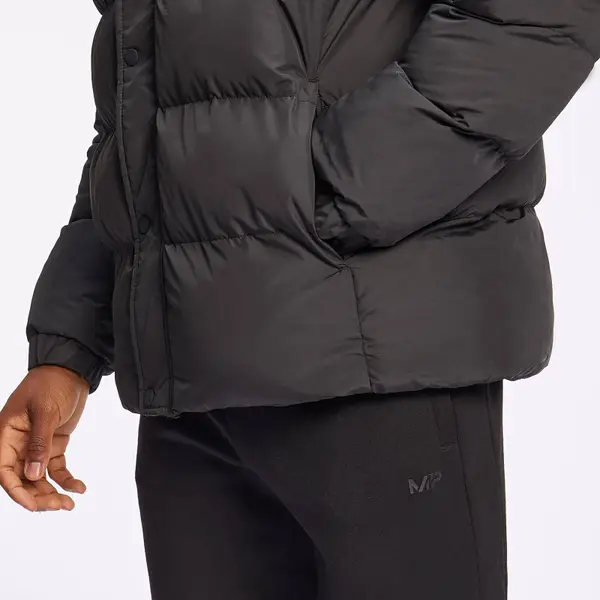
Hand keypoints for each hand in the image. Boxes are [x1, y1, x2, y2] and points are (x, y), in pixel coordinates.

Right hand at [0, 366, 89, 511]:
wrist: (70, 370)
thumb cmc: (51, 384)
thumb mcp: (45, 412)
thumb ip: (39, 444)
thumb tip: (33, 475)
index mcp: (5, 436)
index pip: (4, 472)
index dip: (17, 491)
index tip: (34, 506)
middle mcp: (16, 445)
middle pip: (22, 479)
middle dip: (38, 496)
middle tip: (60, 506)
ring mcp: (35, 446)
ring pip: (38, 477)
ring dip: (52, 492)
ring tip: (70, 504)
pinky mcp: (52, 445)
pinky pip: (56, 467)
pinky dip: (66, 479)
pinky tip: (79, 487)